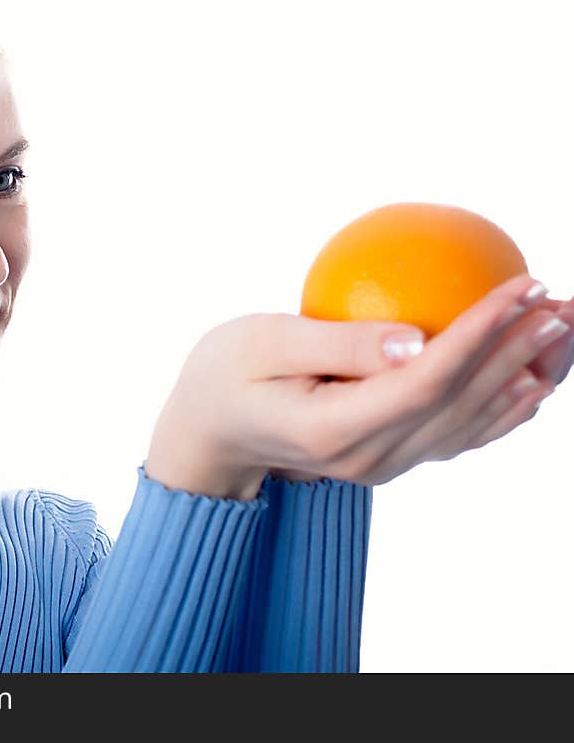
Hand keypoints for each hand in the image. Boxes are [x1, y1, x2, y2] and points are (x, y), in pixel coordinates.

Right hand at [145, 273, 573, 499]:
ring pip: (471, 424)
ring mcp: (381, 464)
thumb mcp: (262, 344)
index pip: (427, 378)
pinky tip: (533, 380)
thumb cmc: (225, 373)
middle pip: (462, 403)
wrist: (212, 434)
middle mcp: (368, 458)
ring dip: (526, 378)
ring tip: (566, 335)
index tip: (523, 284)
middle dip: (521, 350)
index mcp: (334, 429)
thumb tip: (415, 337)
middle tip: (564, 303)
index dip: (482, 332)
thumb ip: (336, 344)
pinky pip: (457, 433)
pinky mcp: (388, 457)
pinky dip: (502, 407)